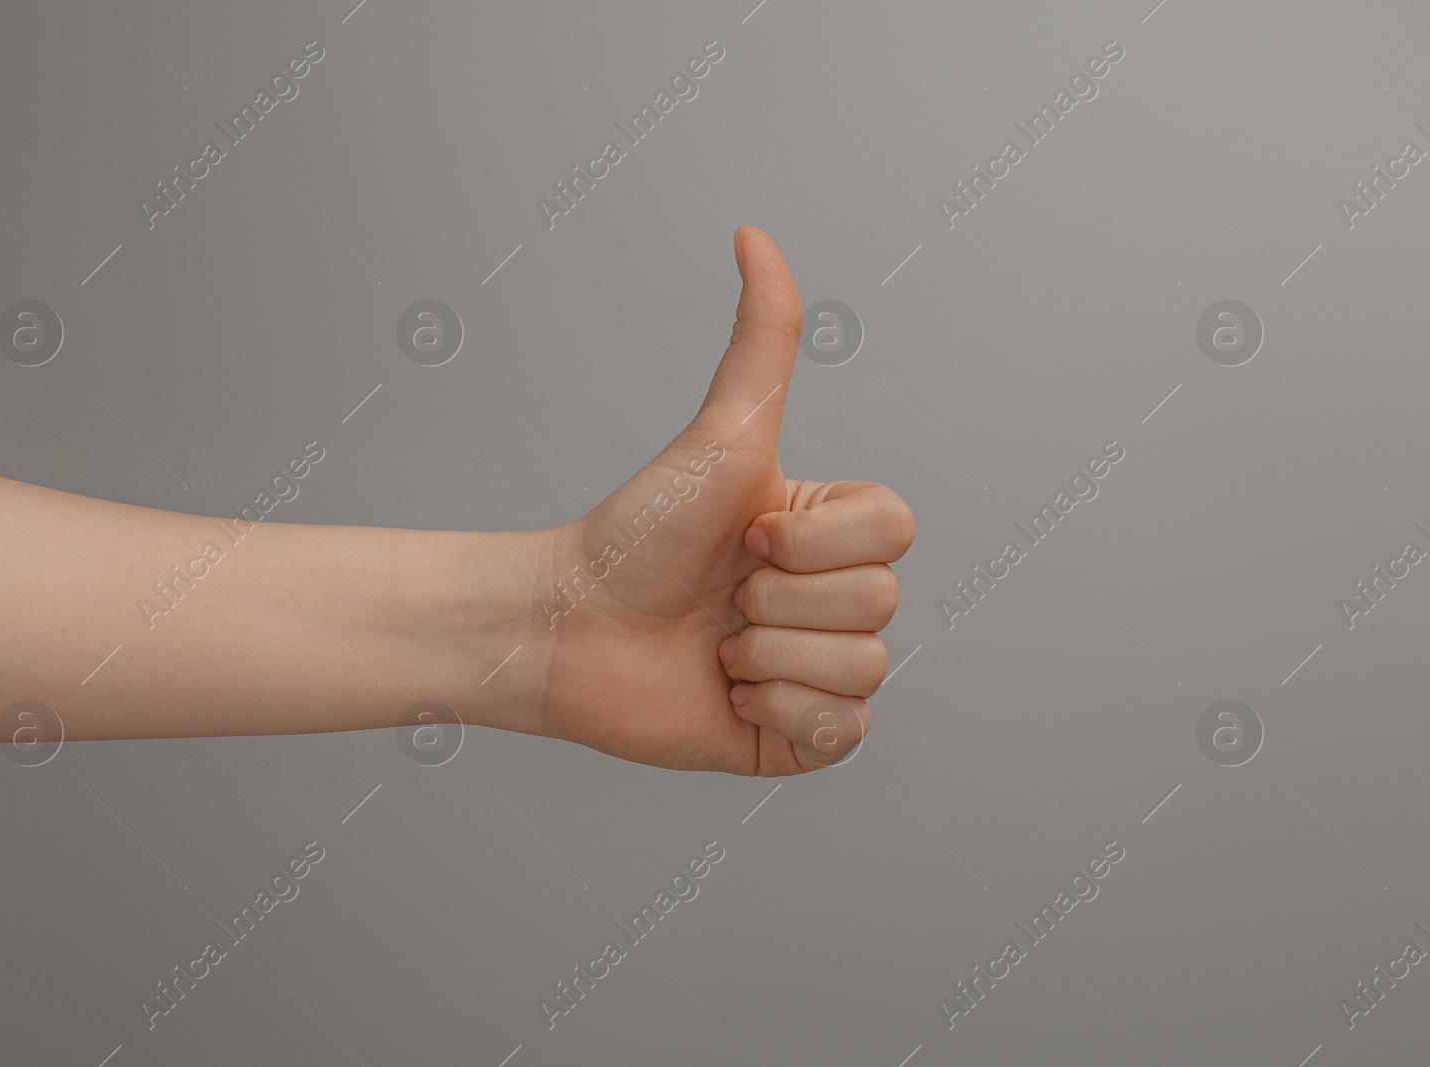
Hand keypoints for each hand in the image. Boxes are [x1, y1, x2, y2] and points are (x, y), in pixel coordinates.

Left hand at [535, 226, 914, 774]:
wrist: (571, 627)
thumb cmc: (637, 530)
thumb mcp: (719, 437)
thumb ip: (760, 342)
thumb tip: (754, 233)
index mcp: (829, 533)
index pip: (894, 530)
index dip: (816, 540)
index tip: (743, 535)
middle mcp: (833, 600)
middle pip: (880, 602)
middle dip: (780, 601)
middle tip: (720, 596)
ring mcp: (820, 670)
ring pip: (865, 669)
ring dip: (771, 659)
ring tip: (715, 649)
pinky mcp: (799, 738)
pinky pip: (844, 732)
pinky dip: (781, 714)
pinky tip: (727, 696)